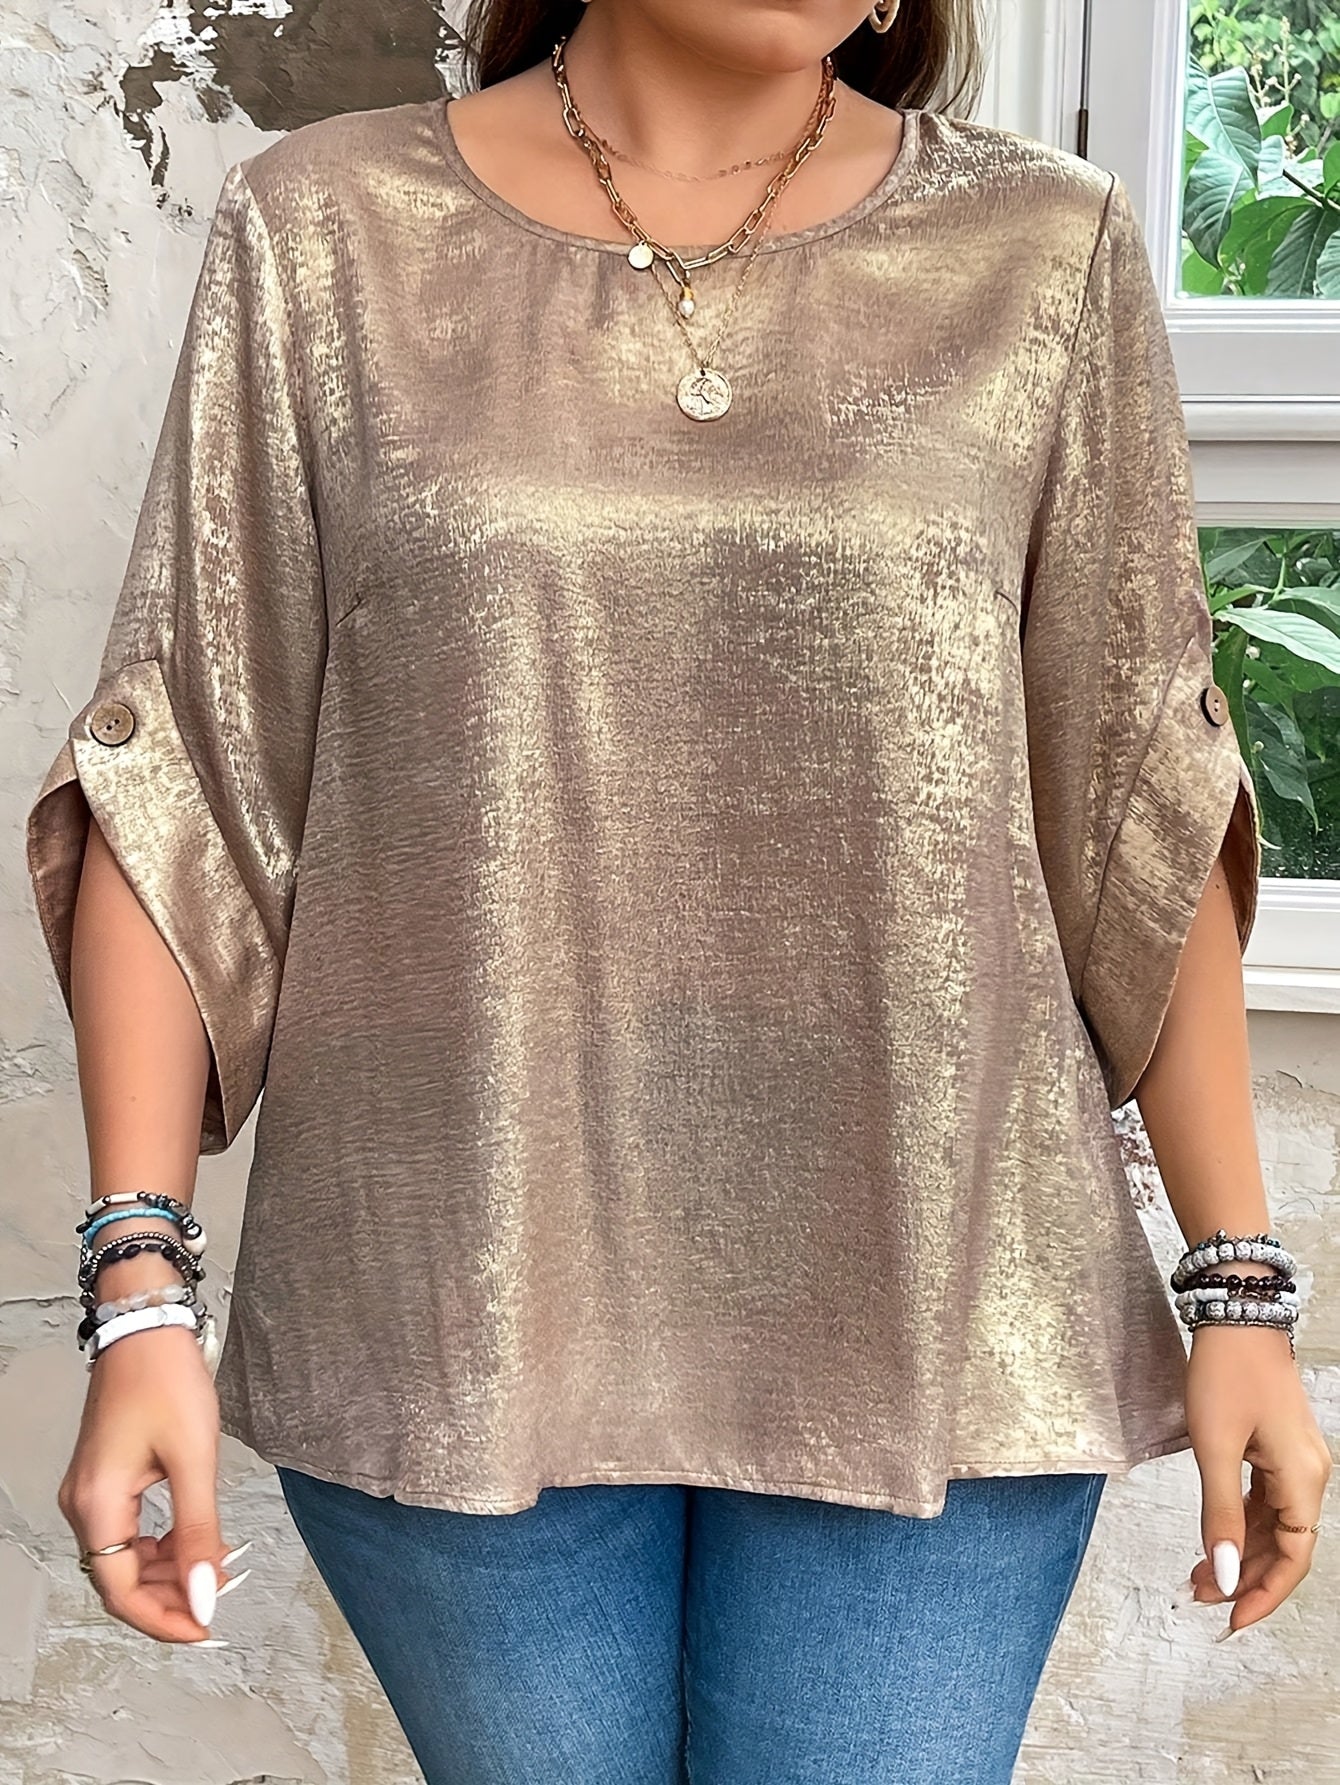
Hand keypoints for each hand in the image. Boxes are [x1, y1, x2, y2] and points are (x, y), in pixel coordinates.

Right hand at [58, 1322, 245, 1642]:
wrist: (147, 1326)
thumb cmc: (166, 1378)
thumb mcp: (194, 1458)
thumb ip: (199, 1531)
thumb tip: (203, 1593)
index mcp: (97, 1503)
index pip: (120, 1591)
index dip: (163, 1620)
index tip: (204, 1630)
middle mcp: (83, 1503)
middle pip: (119, 1580)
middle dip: (169, 1598)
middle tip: (217, 1600)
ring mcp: (91, 1491)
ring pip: (124, 1559)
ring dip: (167, 1572)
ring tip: (213, 1568)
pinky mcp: (105, 1479)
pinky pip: (127, 1532)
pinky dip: (161, 1546)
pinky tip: (194, 1542)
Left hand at [1183, 1324, 1331, 1637]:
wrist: (1235, 1315)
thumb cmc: (1226, 1372)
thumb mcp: (1215, 1446)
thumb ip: (1219, 1514)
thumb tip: (1225, 1574)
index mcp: (1302, 1479)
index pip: (1293, 1557)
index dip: (1265, 1594)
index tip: (1232, 1621)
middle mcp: (1307, 1474)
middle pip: (1284, 1546)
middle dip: (1245, 1576)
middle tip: (1200, 1596)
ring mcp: (1293, 1461)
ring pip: (1272, 1526)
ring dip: (1240, 1552)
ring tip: (1199, 1574)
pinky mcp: (1276, 1448)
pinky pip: (1264, 1501)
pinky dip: (1240, 1523)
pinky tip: (1215, 1538)